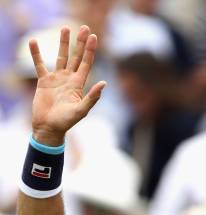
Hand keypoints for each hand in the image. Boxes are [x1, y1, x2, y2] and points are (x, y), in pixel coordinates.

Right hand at [30, 25, 105, 145]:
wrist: (49, 128)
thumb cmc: (66, 122)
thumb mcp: (81, 110)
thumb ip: (92, 97)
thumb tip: (105, 83)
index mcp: (78, 85)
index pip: (86, 63)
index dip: (90, 50)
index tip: (93, 36)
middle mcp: (68, 79)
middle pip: (76, 57)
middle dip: (80, 43)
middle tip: (84, 27)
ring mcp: (56, 79)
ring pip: (60, 57)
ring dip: (63, 43)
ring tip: (65, 28)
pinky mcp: (43, 82)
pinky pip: (39, 64)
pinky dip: (36, 54)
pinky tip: (33, 41)